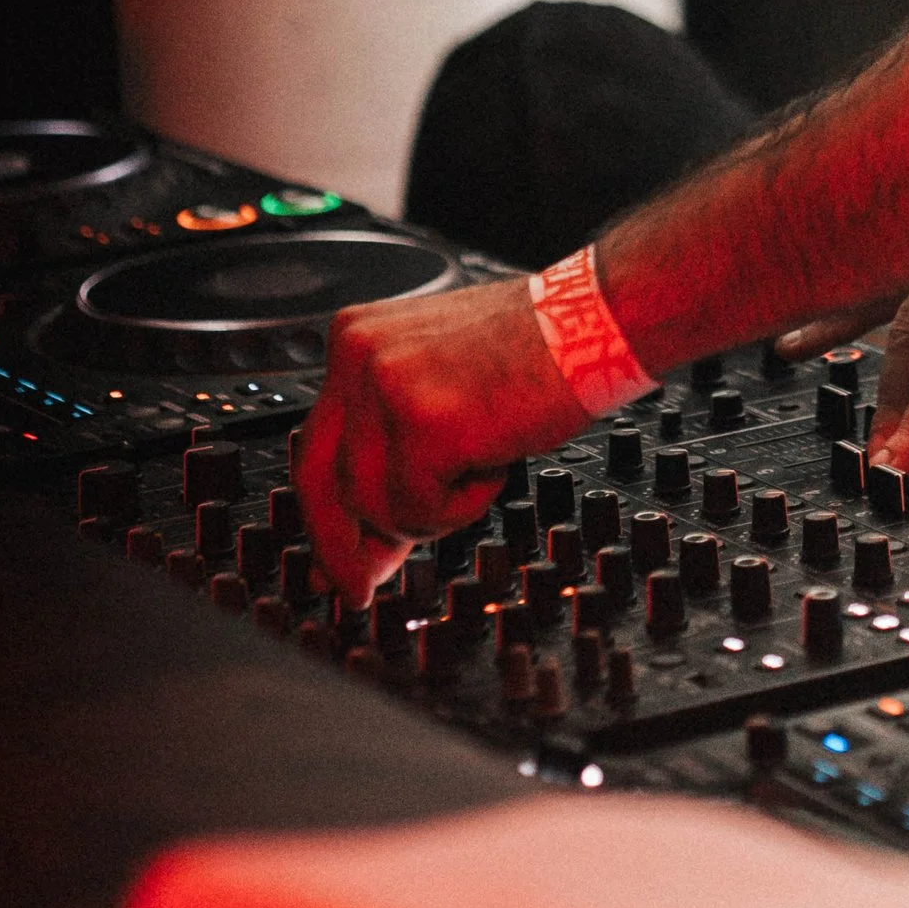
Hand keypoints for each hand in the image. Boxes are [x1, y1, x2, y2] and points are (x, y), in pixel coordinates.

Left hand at [295, 277, 591, 603]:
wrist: (595, 320)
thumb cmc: (537, 352)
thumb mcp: (440, 386)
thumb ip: (389, 447)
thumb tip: (359, 543)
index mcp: (355, 339)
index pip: (313, 447)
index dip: (322, 516)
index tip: (330, 563)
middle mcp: (357, 355)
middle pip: (318, 481)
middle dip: (341, 547)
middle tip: (363, 587)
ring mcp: (386, 385)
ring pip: (372, 506)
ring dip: (429, 513)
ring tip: (478, 469)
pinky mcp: (423, 422)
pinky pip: (419, 509)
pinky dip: (462, 505)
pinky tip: (494, 460)